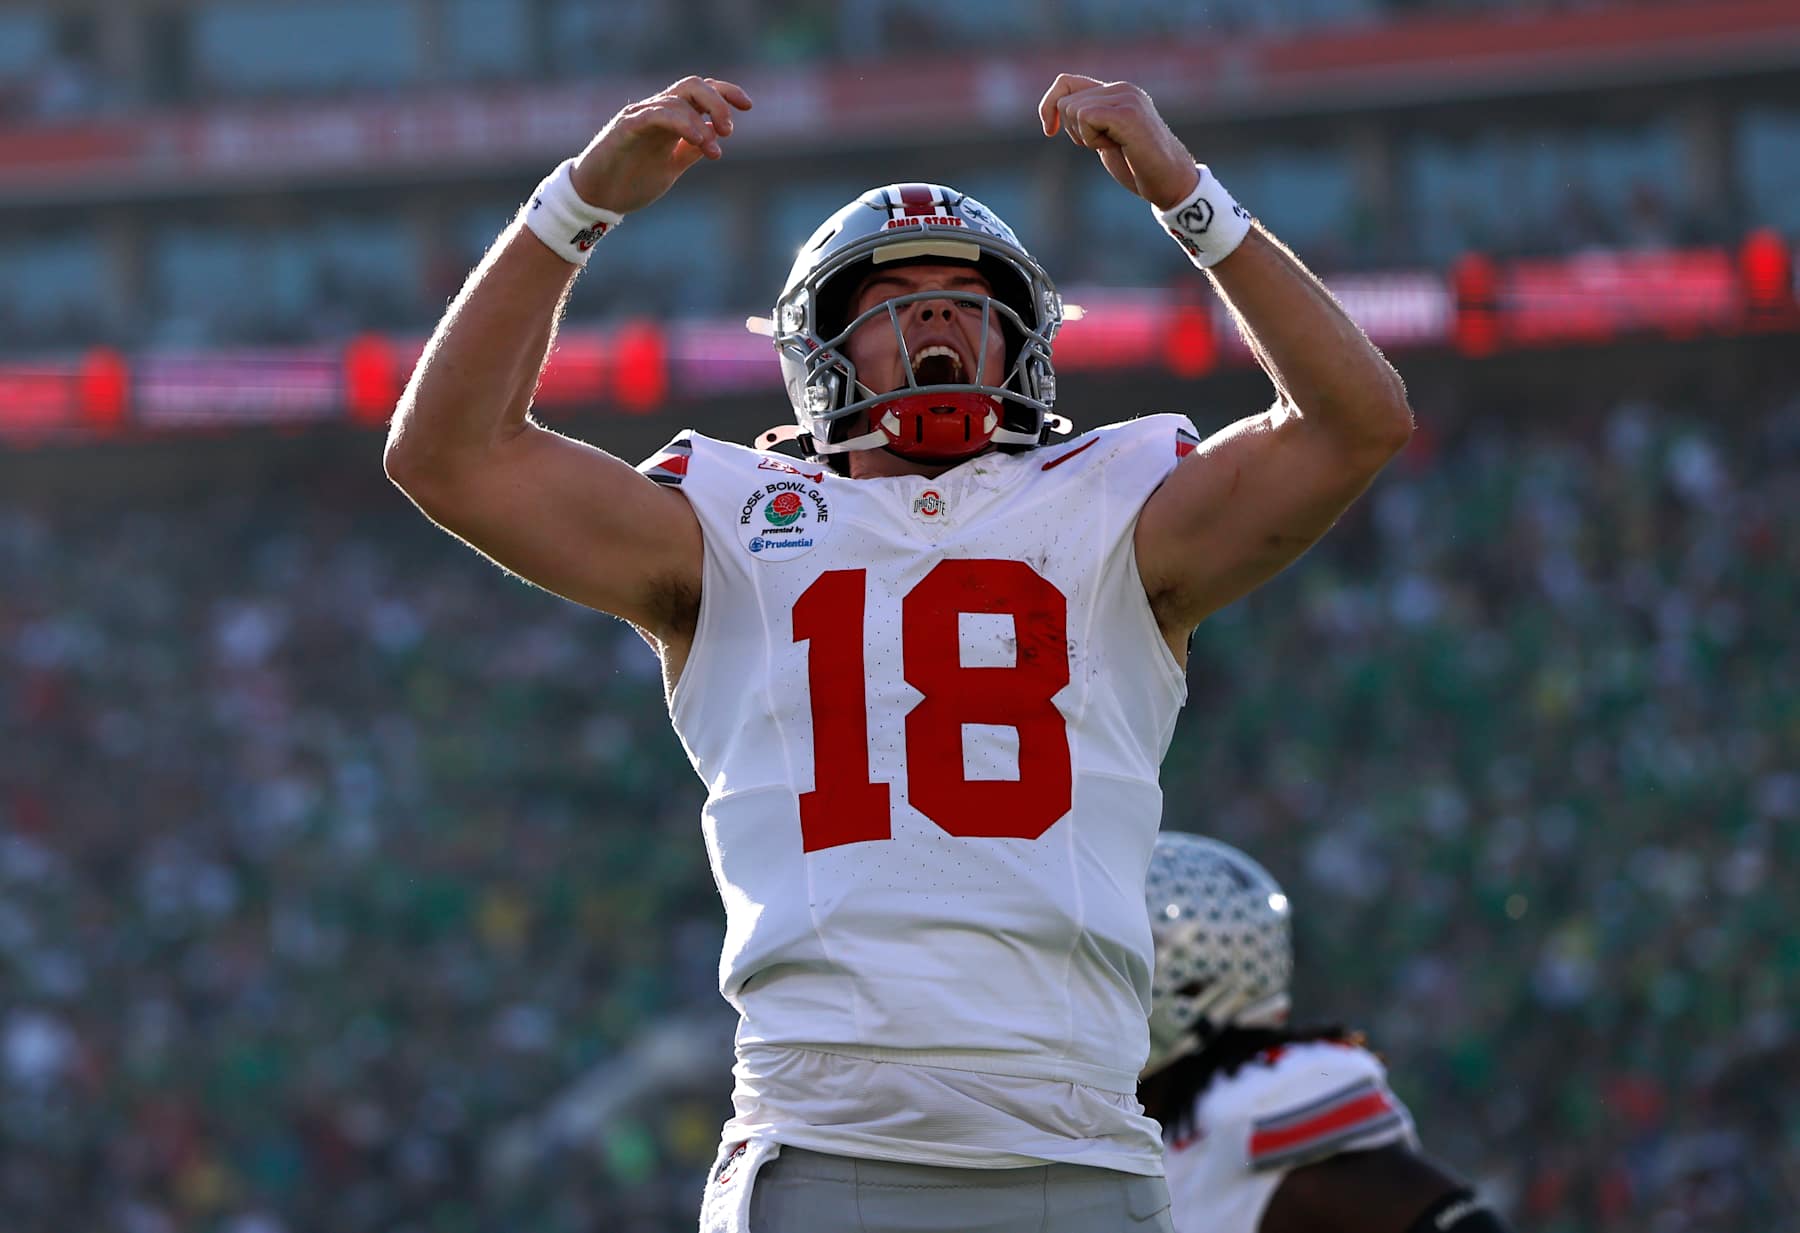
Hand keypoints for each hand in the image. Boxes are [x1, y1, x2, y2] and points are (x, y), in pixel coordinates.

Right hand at [570, 76, 752, 214]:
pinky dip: (679, 122)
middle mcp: (657, 112)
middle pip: (692, 85)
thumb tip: (715, 135)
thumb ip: (691, 150)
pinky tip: (696, 140)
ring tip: (713, 150)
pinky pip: (654, 114)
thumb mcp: (671, 167)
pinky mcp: (625, 129)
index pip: (701, 92)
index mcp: (670, 120)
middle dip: (718, 102)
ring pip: (676, 100)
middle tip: (729, 131)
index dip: (726, 92)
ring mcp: (640, 117)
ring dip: (700, 122)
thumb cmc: (631, 181)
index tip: (748, 105)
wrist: (596, 199)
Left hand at [1038, 75, 1199, 210]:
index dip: (1049, 105)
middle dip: (1074, 131)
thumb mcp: (1105, 137)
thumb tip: (1056, 109)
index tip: (1050, 130)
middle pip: (1065, 102)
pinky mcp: (1128, 113)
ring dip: (1085, 137)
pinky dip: (1092, 139)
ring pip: (1073, 109)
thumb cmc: (1138, 166)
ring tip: (1114, 145)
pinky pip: (1086, 117)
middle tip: (1104, 145)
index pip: (1065, 82)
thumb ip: (1089, 119)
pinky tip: (1116, 146)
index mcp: (1116, 91)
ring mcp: (1126, 97)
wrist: (1169, 182)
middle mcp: (1122, 88)